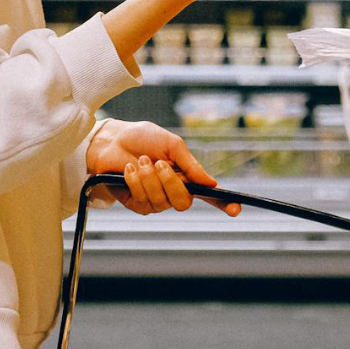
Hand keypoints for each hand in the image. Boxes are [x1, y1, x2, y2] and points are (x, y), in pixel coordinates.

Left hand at [86, 120, 240, 215]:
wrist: (113, 140)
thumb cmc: (142, 139)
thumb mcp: (171, 145)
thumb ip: (191, 164)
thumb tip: (212, 183)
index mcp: (186, 176)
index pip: (209, 195)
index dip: (224, 204)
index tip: (236, 209)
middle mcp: (173, 191)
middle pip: (184, 202)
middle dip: (170, 183)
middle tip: (159, 163)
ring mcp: (155, 200)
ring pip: (161, 202)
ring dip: (149, 179)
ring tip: (141, 161)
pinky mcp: (137, 204)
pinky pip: (143, 201)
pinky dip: (136, 182)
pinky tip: (129, 169)